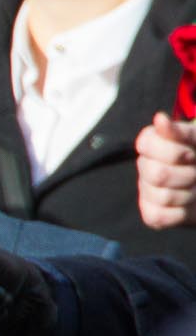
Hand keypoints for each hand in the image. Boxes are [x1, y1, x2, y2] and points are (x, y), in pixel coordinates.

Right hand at [136, 114, 195, 229]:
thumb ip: (180, 131)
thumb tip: (160, 118)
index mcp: (151, 143)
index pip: (146, 146)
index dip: (174, 152)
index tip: (192, 154)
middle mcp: (144, 166)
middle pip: (157, 175)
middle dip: (187, 175)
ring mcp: (146, 191)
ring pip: (163, 196)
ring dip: (189, 194)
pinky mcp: (151, 213)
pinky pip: (160, 216)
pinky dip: (181, 212)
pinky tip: (188, 205)